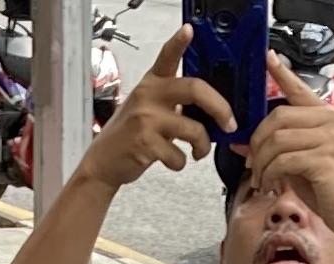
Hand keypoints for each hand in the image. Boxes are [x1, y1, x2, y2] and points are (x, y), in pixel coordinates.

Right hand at [80, 26, 233, 187]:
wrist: (104, 161)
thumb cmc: (130, 135)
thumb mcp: (148, 107)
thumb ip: (173, 101)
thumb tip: (209, 108)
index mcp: (152, 83)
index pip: (167, 57)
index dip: (179, 42)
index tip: (189, 31)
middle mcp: (149, 96)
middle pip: (194, 89)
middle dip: (220, 108)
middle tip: (229, 122)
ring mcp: (146, 119)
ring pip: (193, 129)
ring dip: (203, 145)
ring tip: (199, 150)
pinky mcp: (145, 144)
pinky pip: (179, 155)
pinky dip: (181, 162)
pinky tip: (173, 160)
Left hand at [237, 56, 333, 249]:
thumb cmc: (330, 189)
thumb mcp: (299, 164)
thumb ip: (276, 149)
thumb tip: (244, 144)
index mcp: (325, 115)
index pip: (299, 88)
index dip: (281, 73)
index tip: (267, 58)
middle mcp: (330, 121)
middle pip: (278, 116)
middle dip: (257, 141)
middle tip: (252, 163)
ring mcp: (329, 138)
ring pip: (278, 139)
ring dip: (262, 162)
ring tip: (262, 179)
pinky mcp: (324, 159)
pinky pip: (284, 160)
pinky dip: (270, 174)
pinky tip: (271, 185)